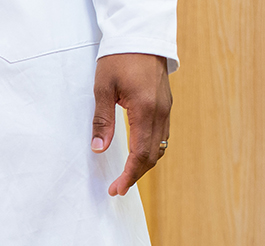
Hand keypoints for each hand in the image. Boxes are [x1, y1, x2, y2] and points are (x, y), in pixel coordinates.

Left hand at [92, 53, 172, 195]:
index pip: (141, 153)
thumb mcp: (103, 88)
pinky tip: (138, 154)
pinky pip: (162, 135)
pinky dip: (151, 150)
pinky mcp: (166, 105)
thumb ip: (102, 120)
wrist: (140, 36)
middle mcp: (161, 112)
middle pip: (153, 155)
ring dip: (145, 164)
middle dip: (136, 175)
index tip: (116, 189)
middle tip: (118, 188)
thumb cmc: (119, 58)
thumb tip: (98, 148)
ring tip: (126, 175)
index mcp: (145, 109)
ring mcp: (166, 109)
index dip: (129, 175)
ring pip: (161, 147)